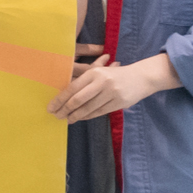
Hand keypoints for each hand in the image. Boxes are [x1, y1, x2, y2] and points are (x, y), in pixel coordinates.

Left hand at [51, 52, 179, 120]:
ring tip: (67, 119)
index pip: (72, 88)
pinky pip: (99, 112)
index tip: (51, 107)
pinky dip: (87, 116)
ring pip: (88, 108)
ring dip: (75, 116)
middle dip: (64, 110)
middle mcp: (102, 82)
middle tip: (56, 116)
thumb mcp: (99, 72)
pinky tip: (80, 118)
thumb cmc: (115, 75)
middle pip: (78, 100)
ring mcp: (112, 93)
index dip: (59, 99)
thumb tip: (63, 97)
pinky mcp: (119, 103)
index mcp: (94, 73)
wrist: (141, 77)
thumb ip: (84, 82)